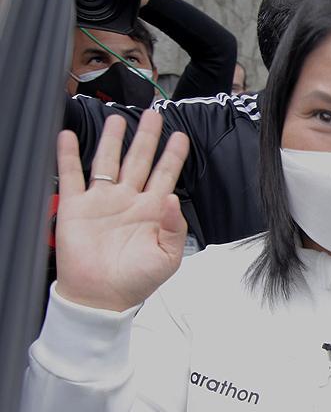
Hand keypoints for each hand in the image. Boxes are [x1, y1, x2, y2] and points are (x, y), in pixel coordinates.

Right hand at [55, 112, 189, 311]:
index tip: (182, 136)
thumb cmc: (136, 281)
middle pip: (139, 160)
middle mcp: (128, 201)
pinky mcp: (76, 207)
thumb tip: (174, 198)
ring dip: (112, 140)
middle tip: (155, 115)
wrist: (101, 297)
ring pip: (108, 161)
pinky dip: (68, 155)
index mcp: (152, 211)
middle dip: (147, 138)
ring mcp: (102, 202)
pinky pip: (71, 175)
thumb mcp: (167, 258)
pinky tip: (68, 137)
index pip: (165, 175)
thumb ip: (175, 227)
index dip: (173, 156)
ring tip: (119, 118)